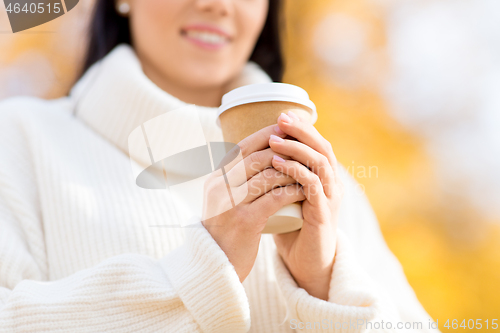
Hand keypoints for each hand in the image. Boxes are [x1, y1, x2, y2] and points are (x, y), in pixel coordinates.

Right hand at [202, 124, 304, 282]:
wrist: (215, 267)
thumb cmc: (224, 232)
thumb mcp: (221, 202)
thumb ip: (232, 182)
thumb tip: (257, 159)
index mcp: (214, 179)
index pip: (242, 147)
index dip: (266, 135)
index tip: (286, 132)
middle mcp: (219, 187)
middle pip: (257, 157)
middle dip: (284, 149)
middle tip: (304, 149)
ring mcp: (231, 203)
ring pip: (268, 174)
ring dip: (293, 169)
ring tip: (309, 169)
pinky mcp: (246, 221)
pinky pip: (276, 197)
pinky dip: (293, 190)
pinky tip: (306, 189)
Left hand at [269, 111, 343, 299]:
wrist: (305, 263)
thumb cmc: (292, 228)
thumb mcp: (284, 196)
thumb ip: (277, 177)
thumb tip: (250, 156)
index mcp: (324, 178)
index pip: (317, 144)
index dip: (302, 129)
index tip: (281, 115)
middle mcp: (331, 184)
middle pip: (323, 147)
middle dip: (302, 130)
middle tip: (282, 118)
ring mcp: (330, 198)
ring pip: (320, 163)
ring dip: (297, 148)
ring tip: (275, 139)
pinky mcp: (323, 213)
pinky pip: (312, 185)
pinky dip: (296, 171)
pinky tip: (277, 164)